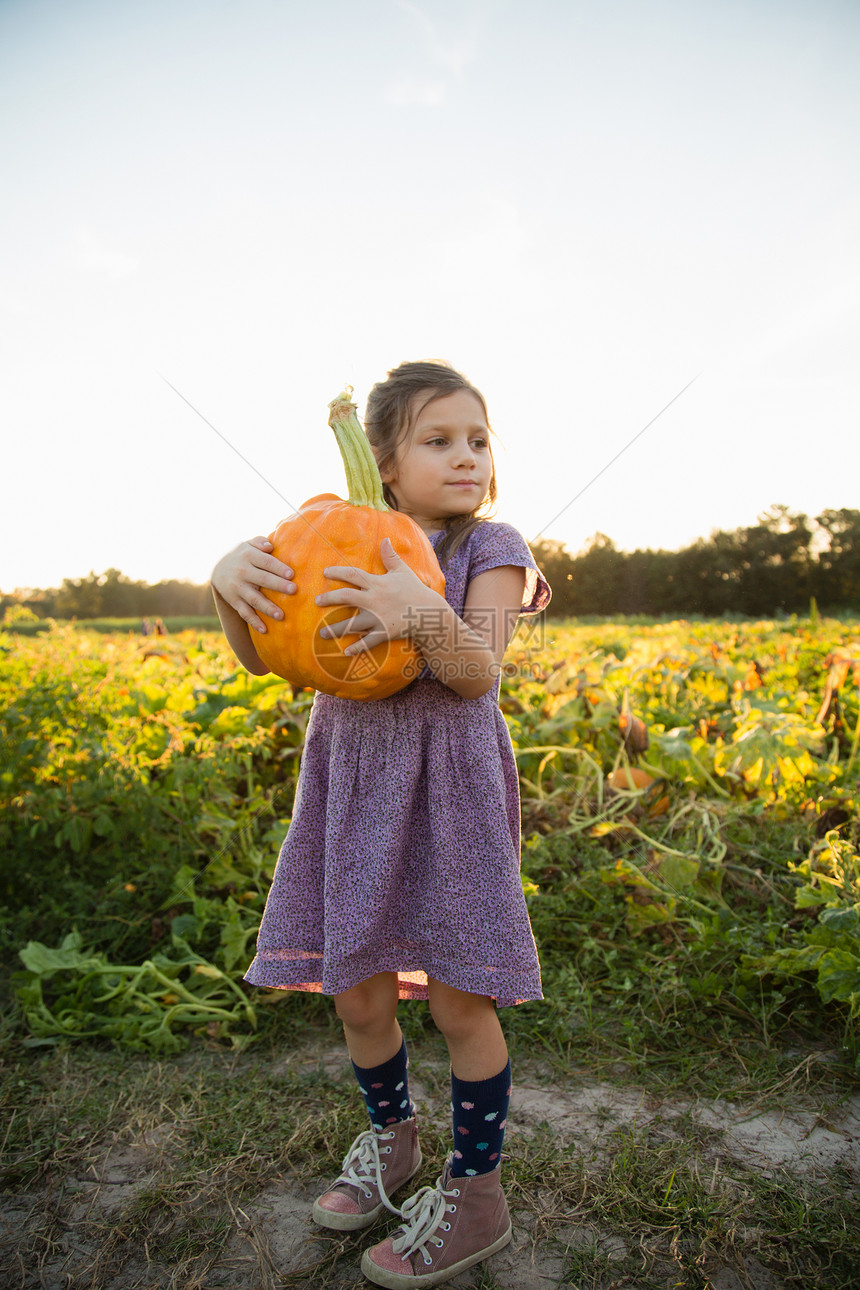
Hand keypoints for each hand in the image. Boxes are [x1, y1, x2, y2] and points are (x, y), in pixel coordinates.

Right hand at [211, 537, 295, 634]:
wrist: (217, 568)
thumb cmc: (242, 555)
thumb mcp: (248, 544)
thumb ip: (259, 542)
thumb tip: (270, 546)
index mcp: (248, 556)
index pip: (266, 562)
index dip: (278, 568)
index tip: (291, 574)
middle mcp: (242, 572)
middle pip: (262, 579)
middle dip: (278, 585)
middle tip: (293, 590)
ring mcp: (237, 588)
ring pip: (254, 599)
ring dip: (267, 608)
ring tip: (281, 615)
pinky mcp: (234, 601)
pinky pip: (244, 612)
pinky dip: (254, 622)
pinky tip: (265, 630)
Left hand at [315, 538, 433, 653]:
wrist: (430, 612)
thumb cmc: (415, 590)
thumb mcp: (403, 571)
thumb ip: (391, 556)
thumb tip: (385, 539)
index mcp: (377, 583)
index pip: (353, 575)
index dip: (338, 572)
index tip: (325, 573)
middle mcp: (374, 600)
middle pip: (346, 597)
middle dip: (329, 599)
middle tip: (317, 601)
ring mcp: (378, 618)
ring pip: (352, 624)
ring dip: (336, 630)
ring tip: (322, 634)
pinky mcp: (384, 633)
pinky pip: (368, 642)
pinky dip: (357, 648)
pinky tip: (346, 652)